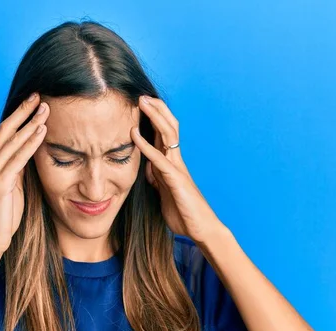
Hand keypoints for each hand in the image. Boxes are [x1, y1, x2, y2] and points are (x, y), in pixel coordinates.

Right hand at [0, 93, 49, 251]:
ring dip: (30, 123)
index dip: (19, 115)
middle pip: (6, 129)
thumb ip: (19, 168)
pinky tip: (42, 132)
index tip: (34, 101)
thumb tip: (32, 152)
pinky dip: (30, 143)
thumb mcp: (15, 186)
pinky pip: (17, 159)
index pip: (6, 132)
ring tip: (45, 108)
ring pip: (12, 141)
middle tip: (40, 95)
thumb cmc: (5, 214)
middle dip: (23, 111)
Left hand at [131, 95, 224, 243]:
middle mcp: (176, 161)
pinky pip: (159, 158)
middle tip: (140, 95)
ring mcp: (177, 168)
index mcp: (172, 163)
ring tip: (141, 103)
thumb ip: (157, 178)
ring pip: (168, 135)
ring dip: (154, 117)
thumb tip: (148, 168)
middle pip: (168, 126)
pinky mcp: (176, 180)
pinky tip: (134, 134)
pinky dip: (146, 145)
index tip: (140, 104)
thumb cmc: (183, 212)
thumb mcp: (164, 192)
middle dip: (156, 109)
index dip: (154, 117)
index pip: (164, 133)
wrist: (201, 229)